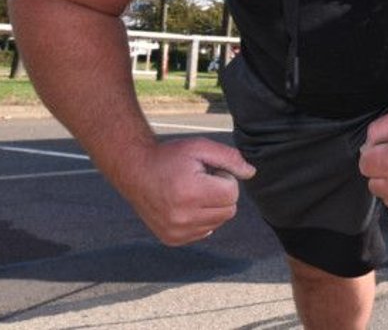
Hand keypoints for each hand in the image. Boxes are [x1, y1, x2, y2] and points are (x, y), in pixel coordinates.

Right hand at [117, 137, 254, 245]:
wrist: (135, 171)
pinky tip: (186, 205)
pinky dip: (202, 219)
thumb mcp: (200, 147)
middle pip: (229, 210)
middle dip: (221, 193)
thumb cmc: (170, 156)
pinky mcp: (172, 239)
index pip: (232, 193)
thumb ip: (230, 158)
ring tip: (193, 191)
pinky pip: (205, 232)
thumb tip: (251, 173)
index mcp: (190, 193)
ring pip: (218, 222)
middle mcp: (182, 217)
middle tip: (202, 181)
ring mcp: (176, 231)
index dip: (225, 178)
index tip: (209, 171)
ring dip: (212, 206)